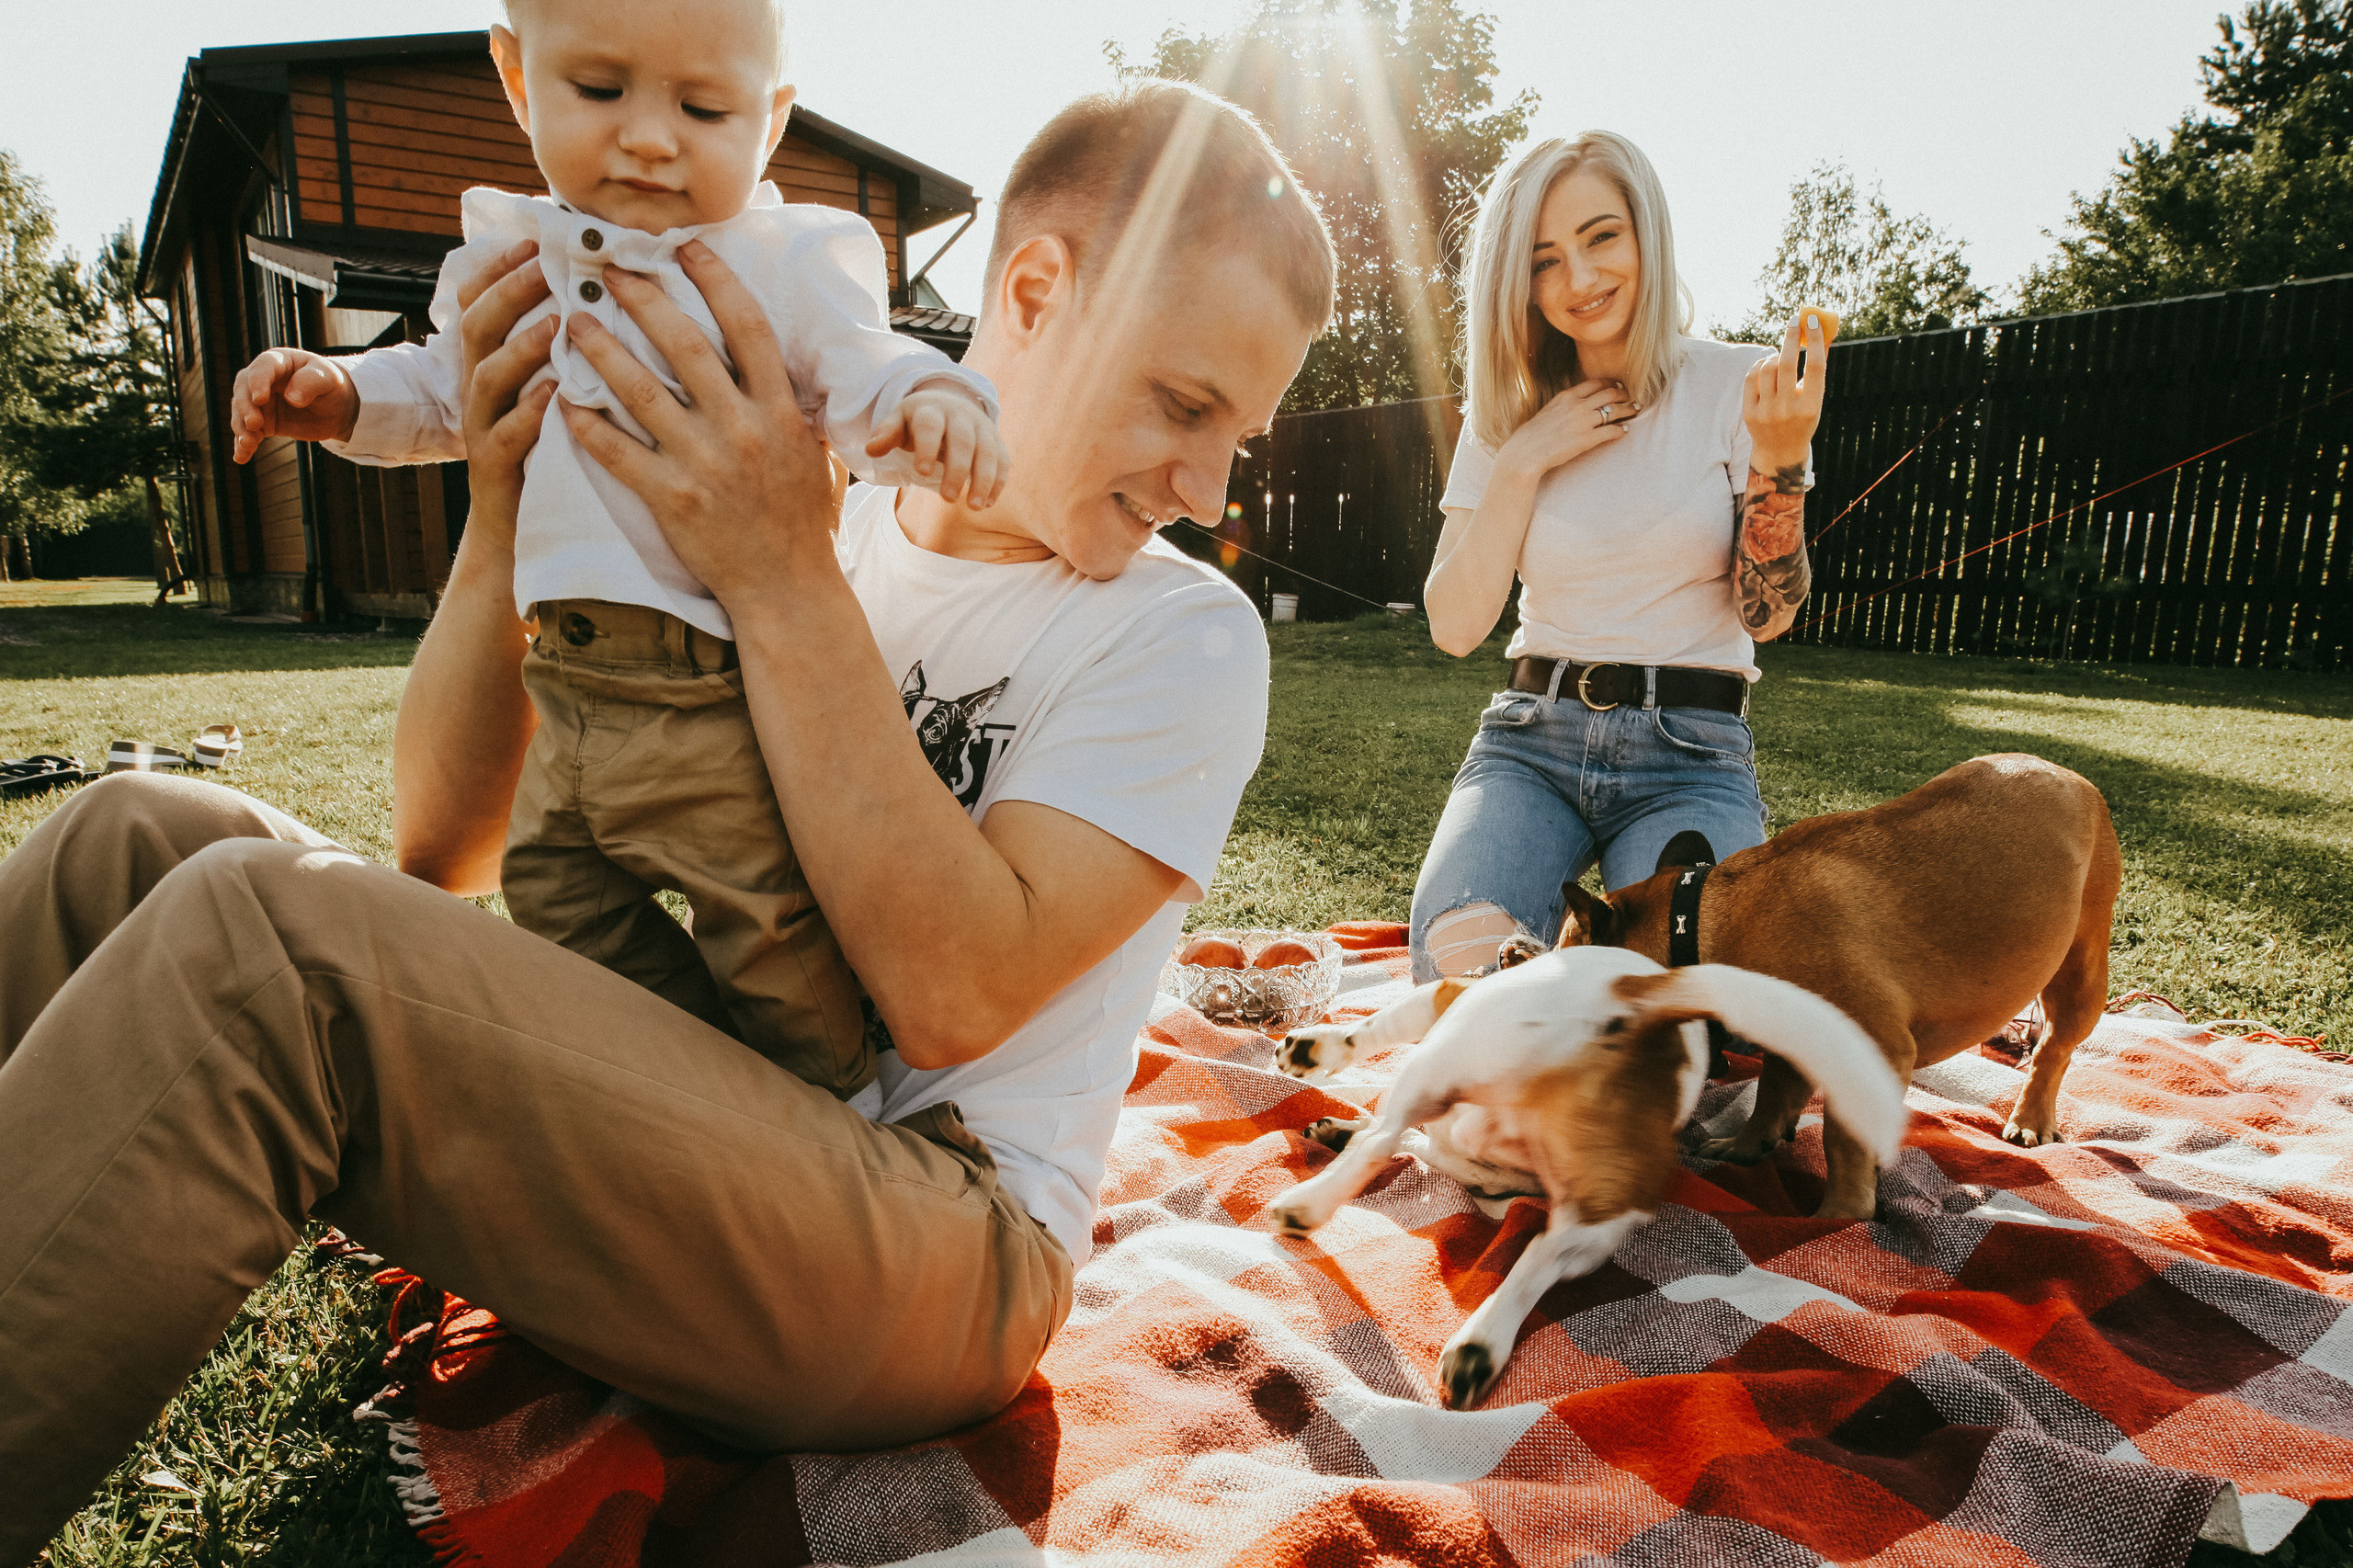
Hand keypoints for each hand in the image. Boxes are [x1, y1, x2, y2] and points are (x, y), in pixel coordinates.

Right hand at [229, 349, 358, 461]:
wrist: (337, 408)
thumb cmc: (331, 386)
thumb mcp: (328, 379)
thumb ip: (311, 382)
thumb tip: (292, 397)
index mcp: (278, 362)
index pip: (262, 368)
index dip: (258, 382)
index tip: (260, 399)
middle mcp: (262, 380)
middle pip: (243, 390)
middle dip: (245, 407)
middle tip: (254, 423)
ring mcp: (260, 403)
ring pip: (241, 413)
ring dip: (241, 428)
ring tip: (248, 444)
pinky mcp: (263, 423)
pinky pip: (249, 433)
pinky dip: (243, 445)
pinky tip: (241, 457)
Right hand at [455, 240, 557, 533]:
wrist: (516, 531)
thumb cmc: (545, 452)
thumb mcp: (545, 392)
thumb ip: (557, 351)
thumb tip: (594, 299)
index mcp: (491, 366)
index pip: (479, 303)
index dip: (497, 269)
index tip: (530, 239)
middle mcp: (479, 391)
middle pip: (478, 328)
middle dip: (507, 292)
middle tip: (542, 266)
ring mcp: (481, 428)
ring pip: (486, 378)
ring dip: (520, 346)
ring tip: (554, 322)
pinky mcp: (494, 469)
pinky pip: (504, 436)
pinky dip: (528, 412)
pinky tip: (554, 394)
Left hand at [556, 244, 839, 601]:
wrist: (788, 589)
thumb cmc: (803, 522)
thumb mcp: (814, 452)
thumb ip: (792, 406)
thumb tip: (778, 361)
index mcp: (779, 411)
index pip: (747, 327)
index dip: (714, 279)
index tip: (684, 246)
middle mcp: (742, 429)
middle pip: (685, 345)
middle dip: (644, 299)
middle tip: (611, 269)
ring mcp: (704, 464)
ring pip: (642, 391)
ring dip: (603, 350)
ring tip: (574, 321)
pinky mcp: (671, 499)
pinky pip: (618, 452)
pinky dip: (588, 424)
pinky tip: (563, 399)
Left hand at [865, 387, 1007, 507]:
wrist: (952, 403)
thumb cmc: (919, 421)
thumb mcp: (900, 421)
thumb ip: (887, 434)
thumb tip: (871, 449)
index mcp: (932, 410)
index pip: (931, 426)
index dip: (928, 448)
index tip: (922, 473)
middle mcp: (961, 416)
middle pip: (962, 441)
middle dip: (957, 470)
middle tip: (947, 499)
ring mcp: (982, 428)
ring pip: (988, 452)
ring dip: (984, 480)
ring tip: (974, 507)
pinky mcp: (997, 441)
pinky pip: (1002, 461)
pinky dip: (998, 482)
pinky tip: (988, 503)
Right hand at [1495, 378, 1639, 480]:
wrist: (1526, 452)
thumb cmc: (1533, 435)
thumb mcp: (1549, 410)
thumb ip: (1565, 405)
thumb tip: (1577, 404)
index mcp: (1567, 396)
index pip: (1596, 383)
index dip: (1611, 383)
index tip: (1619, 385)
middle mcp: (1577, 405)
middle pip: (1610, 393)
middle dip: (1625, 394)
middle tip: (1632, 398)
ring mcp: (1583, 422)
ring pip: (1614, 410)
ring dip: (1628, 410)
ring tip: (1634, 411)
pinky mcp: (1587, 439)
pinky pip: (1611, 431)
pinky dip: (1621, 430)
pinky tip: (1624, 430)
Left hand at [1745, 309, 1829, 476]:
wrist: (1780, 450)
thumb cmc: (1802, 417)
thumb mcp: (1814, 398)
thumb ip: (1815, 370)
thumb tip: (1820, 332)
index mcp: (1811, 406)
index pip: (1815, 366)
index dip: (1814, 340)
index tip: (1811, 320)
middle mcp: (1788, 410)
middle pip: (1787, 363)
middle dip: (1791, 337)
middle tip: (1794, 321)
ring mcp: (1767, 412)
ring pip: (1768, 367)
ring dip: (1775, 355)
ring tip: (1780, 356)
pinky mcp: (1749, 413)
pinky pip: (1751, 377)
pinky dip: (1759, 365)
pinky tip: (1765, 365)